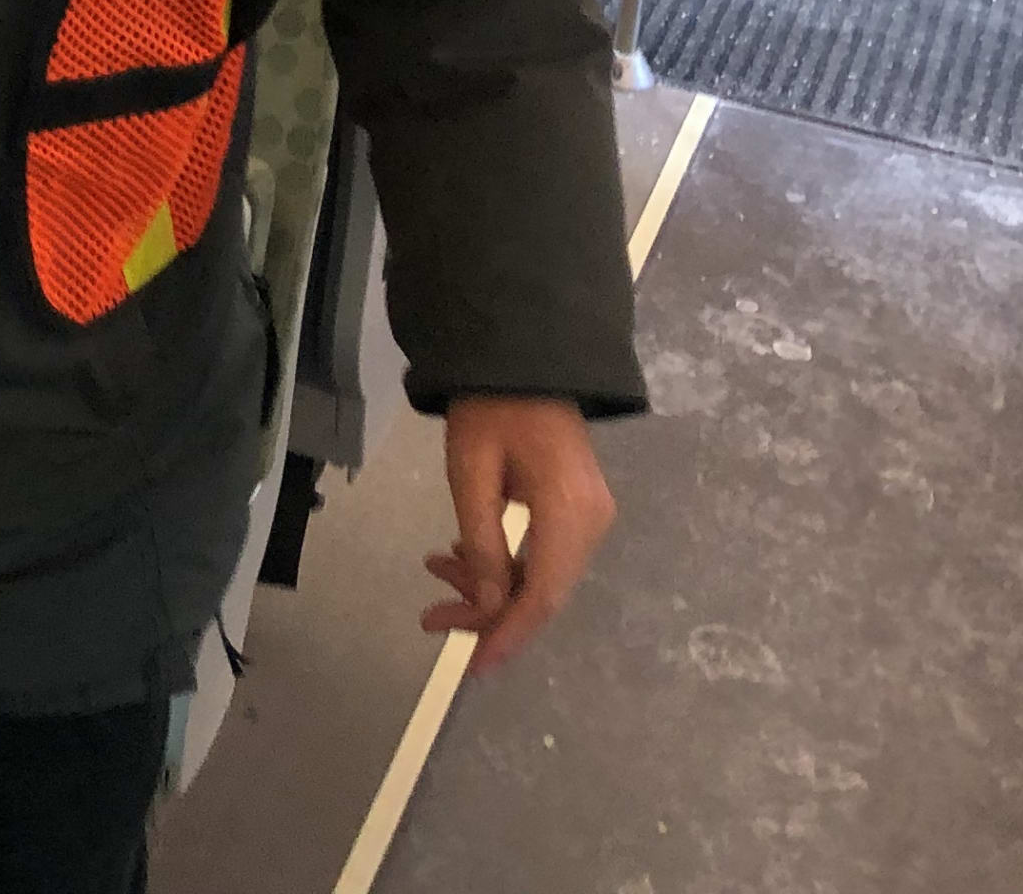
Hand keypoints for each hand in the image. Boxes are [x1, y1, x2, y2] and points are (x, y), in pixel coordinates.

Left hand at [422, 395, 614, 678]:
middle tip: (432, 616)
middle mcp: (590, 523)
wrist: (523, 358)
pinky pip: (542, 550)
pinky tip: (462, 553)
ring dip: (489, 582)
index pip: (543, 595)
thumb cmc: (489, 409)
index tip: (474, 666)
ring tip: (436, 571)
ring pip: (539, 573)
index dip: (509, 635)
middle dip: (487, 610)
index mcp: (569, 514)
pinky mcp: (577, 506)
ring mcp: (588, 515)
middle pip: (542, 590)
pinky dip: (503, 560)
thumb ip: (483, 544)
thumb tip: (490, 607)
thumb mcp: (471, 474)